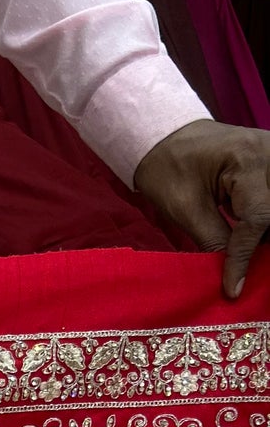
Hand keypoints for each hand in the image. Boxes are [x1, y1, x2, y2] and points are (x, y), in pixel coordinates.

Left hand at [134, 121, 269, 298]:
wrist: (166, 138)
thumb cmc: (168, 168)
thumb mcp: (185, 208)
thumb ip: (214, 240)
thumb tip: (232, 276)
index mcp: (246, 159)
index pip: (258, 219)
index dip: (244, 258)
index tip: (233, 288)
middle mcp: (269, 153)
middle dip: (261, 247)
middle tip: (242, 276)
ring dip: (263, 236)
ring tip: (243, 260)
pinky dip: (263, 224)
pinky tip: (249, 243)